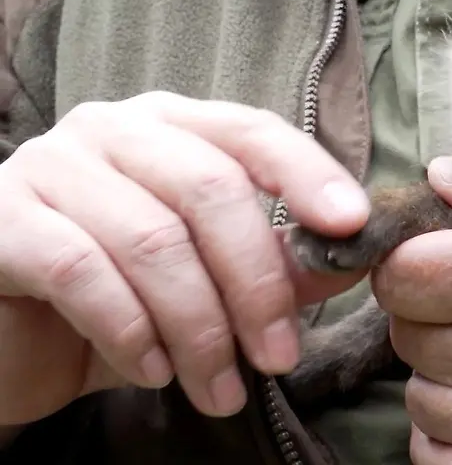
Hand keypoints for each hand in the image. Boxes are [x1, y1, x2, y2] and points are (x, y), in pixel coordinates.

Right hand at [0, 92, 368, 424]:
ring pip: (153, 240)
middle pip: (210, 187)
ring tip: (220, 389)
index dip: (307, 173)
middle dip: (256, 283)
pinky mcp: (1, 222)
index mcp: (173, 126)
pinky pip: (82, 272)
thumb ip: (277, 263)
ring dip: (200, 328)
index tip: (351, 225)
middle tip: (279, 356)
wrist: (13, 341)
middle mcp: (112, 130)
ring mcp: (50, 167)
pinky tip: (153, 372)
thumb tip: (354, 259)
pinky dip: (131, 331)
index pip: (252, 130)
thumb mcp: (210, 281)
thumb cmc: (122, 299)